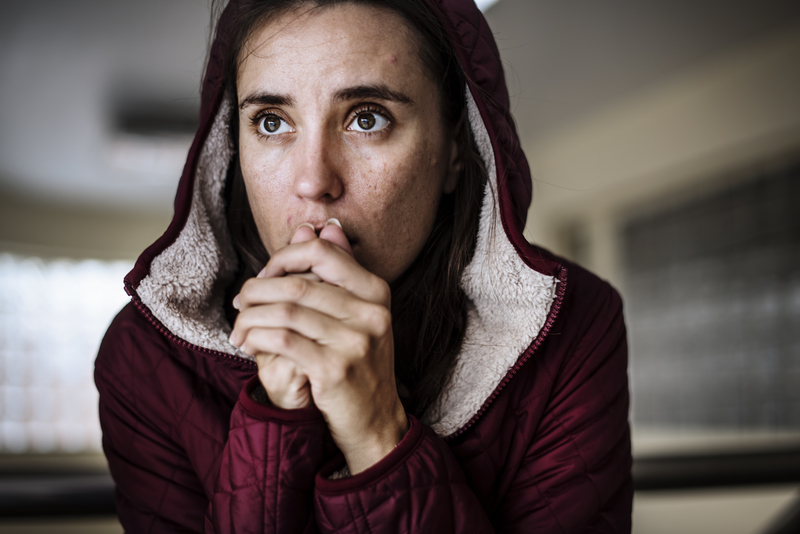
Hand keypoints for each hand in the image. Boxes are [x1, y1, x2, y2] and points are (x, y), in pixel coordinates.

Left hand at [230, 222, 408, 473]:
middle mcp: (371, 313)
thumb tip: (320, 229)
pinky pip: (282, 340)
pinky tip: (247, 344)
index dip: (285, 257)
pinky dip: (257, 337)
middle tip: (239, 302)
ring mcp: (356, 341)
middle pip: (298, 284)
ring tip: (238, 327)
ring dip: (251, 317)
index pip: (323, 253)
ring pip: (285, 311)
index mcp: (377, 292)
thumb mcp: (357, 316)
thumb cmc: (358, 365)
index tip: (264, 276)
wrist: (374, 421)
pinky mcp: (335, 369)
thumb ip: (338, 273)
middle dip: (257, 290)